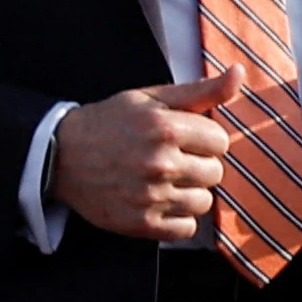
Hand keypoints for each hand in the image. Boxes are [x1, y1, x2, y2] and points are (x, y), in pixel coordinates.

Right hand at [50, 76, 237, 241]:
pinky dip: (177, 218)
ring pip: (203, 202)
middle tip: (170, 159)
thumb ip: (202, 90)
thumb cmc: (112, 122)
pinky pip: (186, 229)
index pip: (220, 141)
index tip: (182, 138)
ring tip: (164, 180)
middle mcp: (159, 163)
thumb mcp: (153, 98)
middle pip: (215, 172)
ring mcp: (150, 196)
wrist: (61, 155)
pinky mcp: (140, 224)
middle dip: (198, 164)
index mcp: (166, 128)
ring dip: (189, 192)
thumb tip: (240, 73)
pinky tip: (159, 201)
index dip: (203, 138)